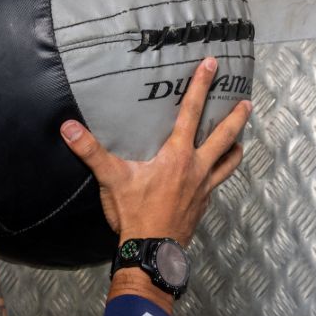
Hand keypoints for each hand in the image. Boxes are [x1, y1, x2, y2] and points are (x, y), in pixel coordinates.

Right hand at [59, 56, 251, 245]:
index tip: (211, 65)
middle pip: (225, 136)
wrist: (152, 249)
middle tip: (246, 102)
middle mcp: (197, 168)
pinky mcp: (202, 204)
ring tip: (240, 139)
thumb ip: (91, 151)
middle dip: (236, 117)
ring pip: (229, 161)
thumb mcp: (111, 179)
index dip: (201, 86)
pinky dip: (220, 173)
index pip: (192, 112)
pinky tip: (214, 173)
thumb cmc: (135, 214)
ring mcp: (203, 187)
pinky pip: (218, 183)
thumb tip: (69, 128)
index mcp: (178, 155)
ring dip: (236, 147)